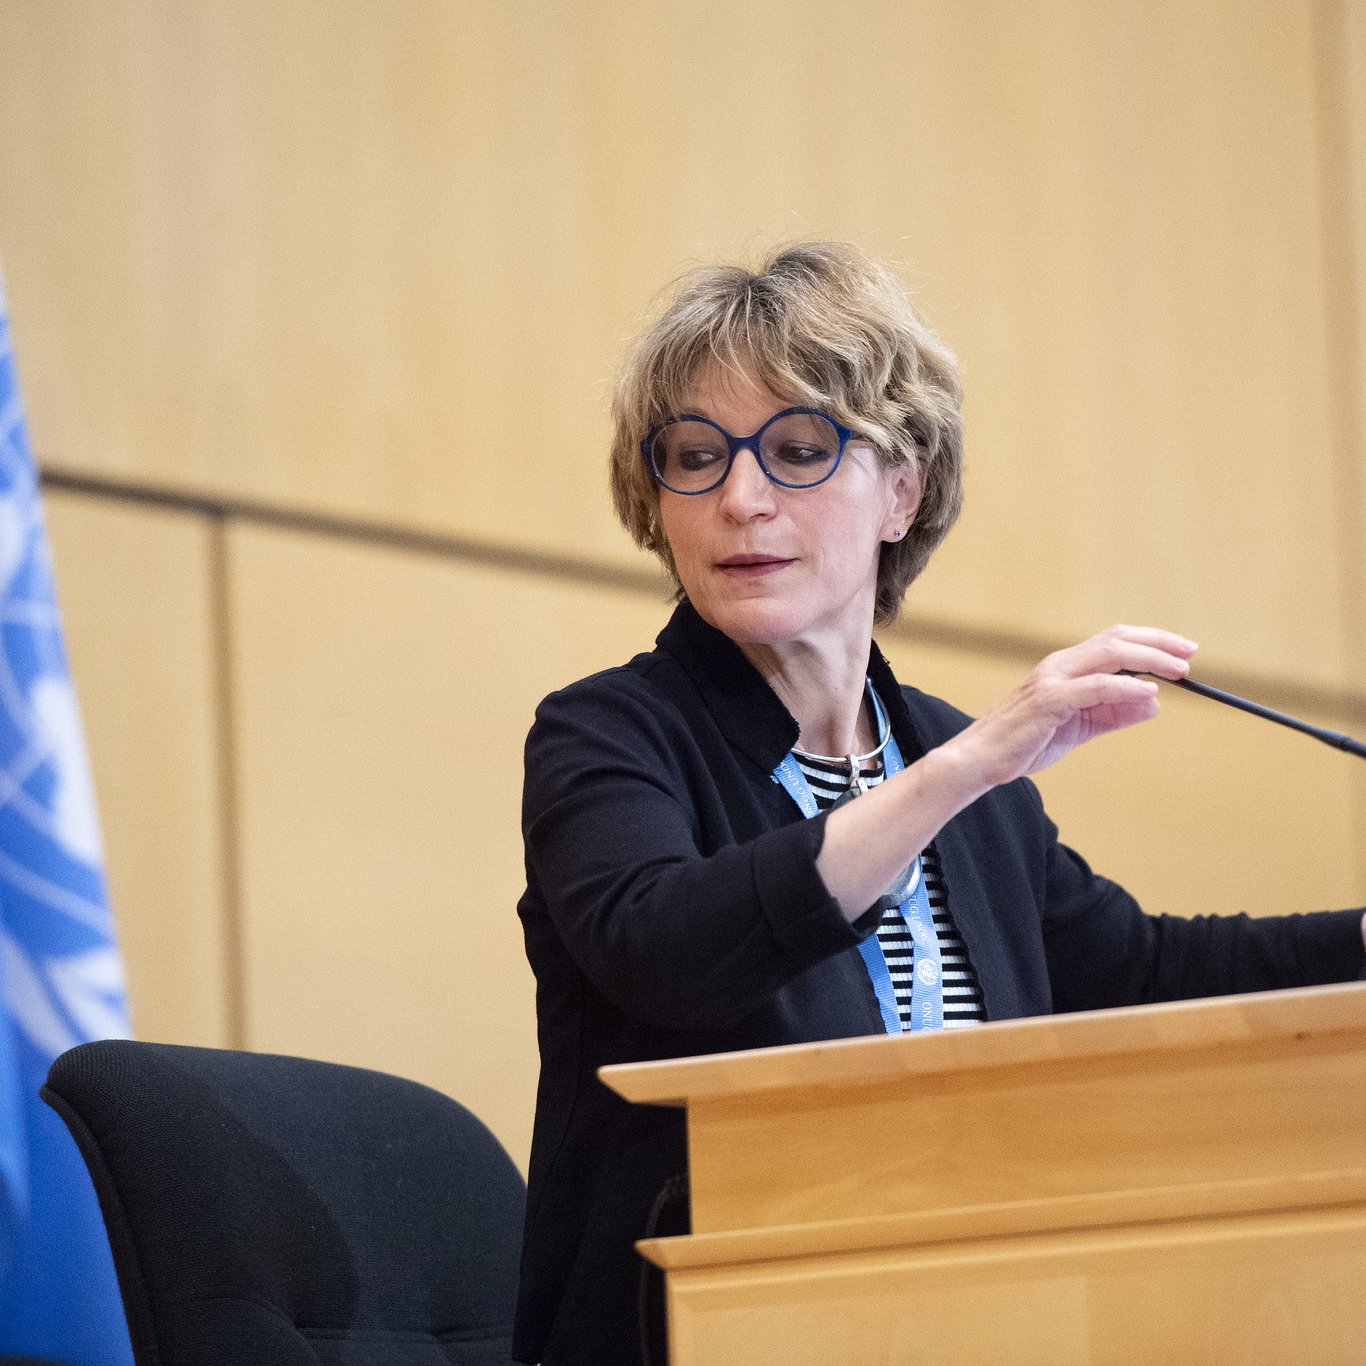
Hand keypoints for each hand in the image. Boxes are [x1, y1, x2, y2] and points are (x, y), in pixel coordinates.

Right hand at [947, 625, 1197, 791]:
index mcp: (1064, 667)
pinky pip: (1096, 687)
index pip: (1113, 641)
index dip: (1151, 641)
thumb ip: (1113, 713)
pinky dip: (1126, 686)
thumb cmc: (1024, 744)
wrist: (981, 760)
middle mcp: (1059, 665)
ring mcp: (1052, 680)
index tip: (1182, 651)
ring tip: (1179, 672)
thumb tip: (1153, 702)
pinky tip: (1149, 692)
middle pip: (1116, 639)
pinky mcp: (1049, 700)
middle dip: (1158, 643)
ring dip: (1150, 660)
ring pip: (1110, 655)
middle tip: (1190, 654)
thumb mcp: (1079, 728)